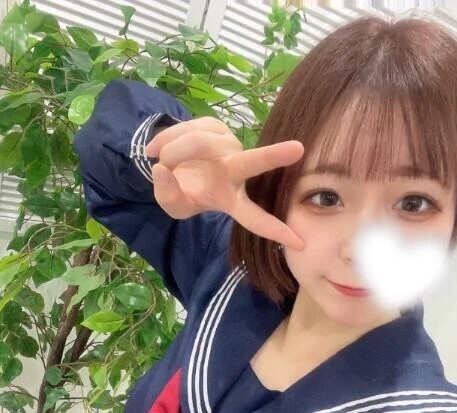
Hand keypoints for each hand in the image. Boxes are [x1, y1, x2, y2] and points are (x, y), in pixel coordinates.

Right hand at [144, 117, 305, 250]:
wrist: (170, 165)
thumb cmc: (181, 192)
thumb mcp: (172, 205)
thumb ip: (168, 195)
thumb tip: (163, 171)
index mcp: (231, 199)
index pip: (255, 218)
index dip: (275, 230)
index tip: (300, 244)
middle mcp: (235, 171)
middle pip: (251, 163)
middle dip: (273, 156)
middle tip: (298, 149)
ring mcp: (227, 145)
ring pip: (197, 143)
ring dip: (171, 153)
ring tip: (159, 161)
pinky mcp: (215, 125)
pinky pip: (186, 128)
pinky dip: (165, 140)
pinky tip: (156, 150)